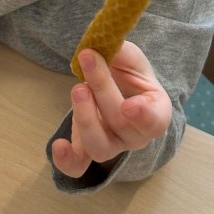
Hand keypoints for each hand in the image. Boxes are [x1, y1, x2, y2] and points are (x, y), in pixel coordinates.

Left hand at [51, 42, 172, 178]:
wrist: (118, 89)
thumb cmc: (129, 74)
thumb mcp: (130, 58)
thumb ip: (121, 53)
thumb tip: (101, 48)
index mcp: (156, 111)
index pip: (155, 121)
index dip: (143, 116)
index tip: (129, 105)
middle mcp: (136, 135)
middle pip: (120, 123)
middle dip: (102, 88)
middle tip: (88, 59)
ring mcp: (112, 145)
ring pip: (100, 146)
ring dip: (85, 118)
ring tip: (78, 88)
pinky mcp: (87, 150)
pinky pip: (79, 165)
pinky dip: (67, 160)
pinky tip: (58, 145)